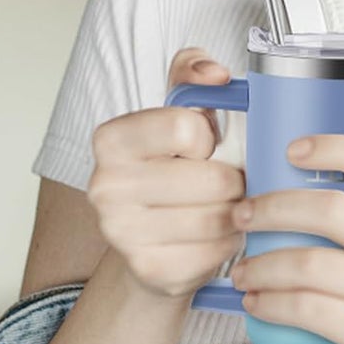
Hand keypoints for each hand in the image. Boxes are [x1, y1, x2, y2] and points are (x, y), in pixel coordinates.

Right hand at [87, 47, 245, 299]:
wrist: (149, 240)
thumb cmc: (173, 167)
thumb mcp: (179, 110)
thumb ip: (193, 73)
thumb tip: (214, 74)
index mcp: (112, 139)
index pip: (187, 127)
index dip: (208, 137)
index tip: (201, 147)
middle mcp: (105, 186)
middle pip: (212, 178)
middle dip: (234, 180)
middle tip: (228, 183)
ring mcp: (122, 234)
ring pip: (218, 217)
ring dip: (237, 212)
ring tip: (227, 207)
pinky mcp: (149, 271)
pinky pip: (216, 252)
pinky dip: (230, 243)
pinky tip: (219, 236)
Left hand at [228, 95, 343, 343]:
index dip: (336, 148)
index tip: (293, 148)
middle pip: (336, 211)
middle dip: (275, 208)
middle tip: (244, 212)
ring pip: (315, 265)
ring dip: (264, 263)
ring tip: (243, 265)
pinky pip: (312, 311)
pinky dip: (273, 304)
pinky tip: (258, 300)